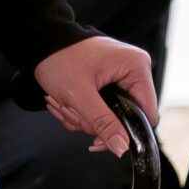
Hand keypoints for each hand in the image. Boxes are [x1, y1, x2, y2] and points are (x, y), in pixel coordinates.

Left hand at [30, 35, 159, 156]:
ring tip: (64, 103)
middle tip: (72, 112)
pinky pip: (102, 106)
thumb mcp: (80, 95)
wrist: (41, 40)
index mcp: (136, 67)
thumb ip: (103, 123)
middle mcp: (133, 70)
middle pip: (125, 116)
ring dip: (84, 117)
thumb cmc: (60, 59)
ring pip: (110, 115)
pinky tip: (66, 102)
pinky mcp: (109, 79)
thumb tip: (122, 148)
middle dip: (95, 122)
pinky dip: (83, 110)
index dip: (126, 132)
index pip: (146, 113)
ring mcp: (121, 74)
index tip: (100, 139)